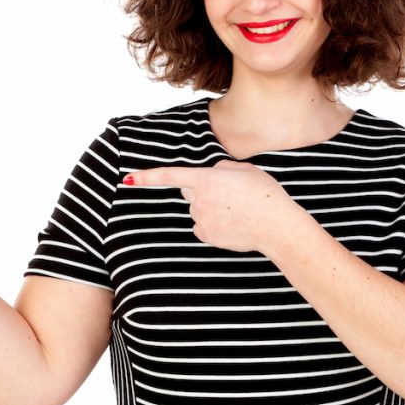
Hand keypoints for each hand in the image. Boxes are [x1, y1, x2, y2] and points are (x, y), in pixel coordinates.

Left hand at [124, 159, 303, 252]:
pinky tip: (233, 223)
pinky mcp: (206, 235)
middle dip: (202, 189)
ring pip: (198, 209)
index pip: (169, 176)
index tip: (128, 178)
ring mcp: (200, 219)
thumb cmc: (264, 194)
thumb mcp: (243, 169)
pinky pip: (203, 225)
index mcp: (205, 179)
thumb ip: (219, 169)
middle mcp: (198, 200)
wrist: (276, 226)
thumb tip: (211, 176)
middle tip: (229, 193)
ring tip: (237, 209)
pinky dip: (214, 223)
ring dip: (211, 207)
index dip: (146, 177)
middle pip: (189, 191)